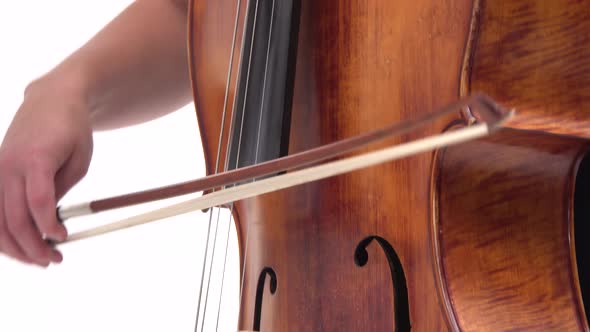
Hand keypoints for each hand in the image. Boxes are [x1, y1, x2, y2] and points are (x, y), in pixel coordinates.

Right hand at [0, 74, 92, 266]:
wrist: (51, 100)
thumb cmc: (71, 129)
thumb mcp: (79, 159)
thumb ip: (61, 189)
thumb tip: (48, 222)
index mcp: (36, 158)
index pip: (37, 202)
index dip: (48, 227)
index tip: (63, 239)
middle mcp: (8, 164)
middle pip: (12, 217)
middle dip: (32, 246)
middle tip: (52, 260)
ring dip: (14, 245)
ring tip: (38, 259)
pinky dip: (1, 232)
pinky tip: (18, 245)